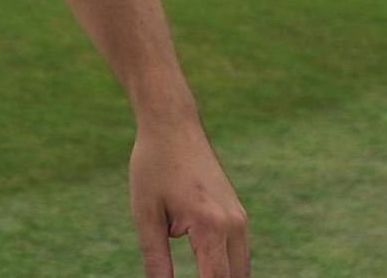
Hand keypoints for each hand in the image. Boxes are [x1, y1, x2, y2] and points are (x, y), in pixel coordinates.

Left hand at [130, 122, 248, 276]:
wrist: (173, 124)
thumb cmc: (153, 166)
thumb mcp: (145, 214)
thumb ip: (155, 260)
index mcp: (212, 225)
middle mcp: (235, 225)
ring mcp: (241, 220)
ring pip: (240, 272)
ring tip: (197, 274)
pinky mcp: (239, 216)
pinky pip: (238, 256)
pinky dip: (225, 271)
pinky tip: (207, 275)